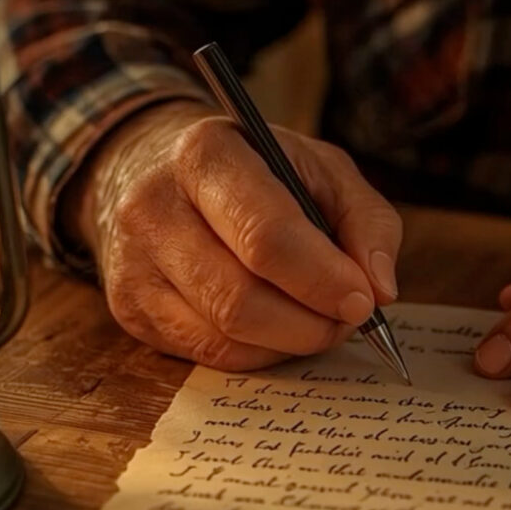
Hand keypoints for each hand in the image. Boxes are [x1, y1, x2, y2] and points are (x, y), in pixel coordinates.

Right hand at [64, 100, 401, 369]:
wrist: (165, 172)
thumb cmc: (260, 173)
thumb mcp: (324, 170)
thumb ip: (366, 221)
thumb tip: (380, 290)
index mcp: (206, 154)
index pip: (266, 235)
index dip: (322, 279)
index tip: (363, 301)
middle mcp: (153, 207)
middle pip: (239, 298)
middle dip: (310, 323)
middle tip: (347, 320)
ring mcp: (133, 262)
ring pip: (223, 336)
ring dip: (289, 342)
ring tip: (319, 321)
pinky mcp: (131, 308)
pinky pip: (207, 355)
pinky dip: (260, 354)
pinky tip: (280, 329)